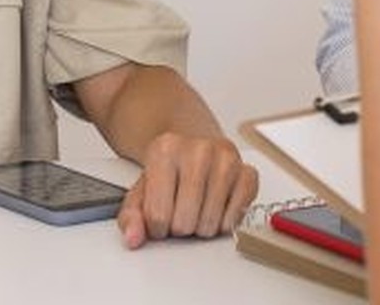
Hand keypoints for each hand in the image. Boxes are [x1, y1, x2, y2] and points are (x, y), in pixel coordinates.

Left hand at [116, 132, 258, 246]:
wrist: (194, 143)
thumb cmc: (168, 170)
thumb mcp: (141, 189)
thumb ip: (131, 215)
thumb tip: (133, 237)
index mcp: (165, 149)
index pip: (157, 216)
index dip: (156, 227)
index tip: (159, 215)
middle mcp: (199, 149)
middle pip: (184, 223)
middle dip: (179, 227)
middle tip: (179, 211)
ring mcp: (226, 159)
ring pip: (210, 224)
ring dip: (201, 226)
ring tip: (196, 208)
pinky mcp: (248, 172)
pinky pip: (235, 218)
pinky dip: (225, 222)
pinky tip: (215, 207)